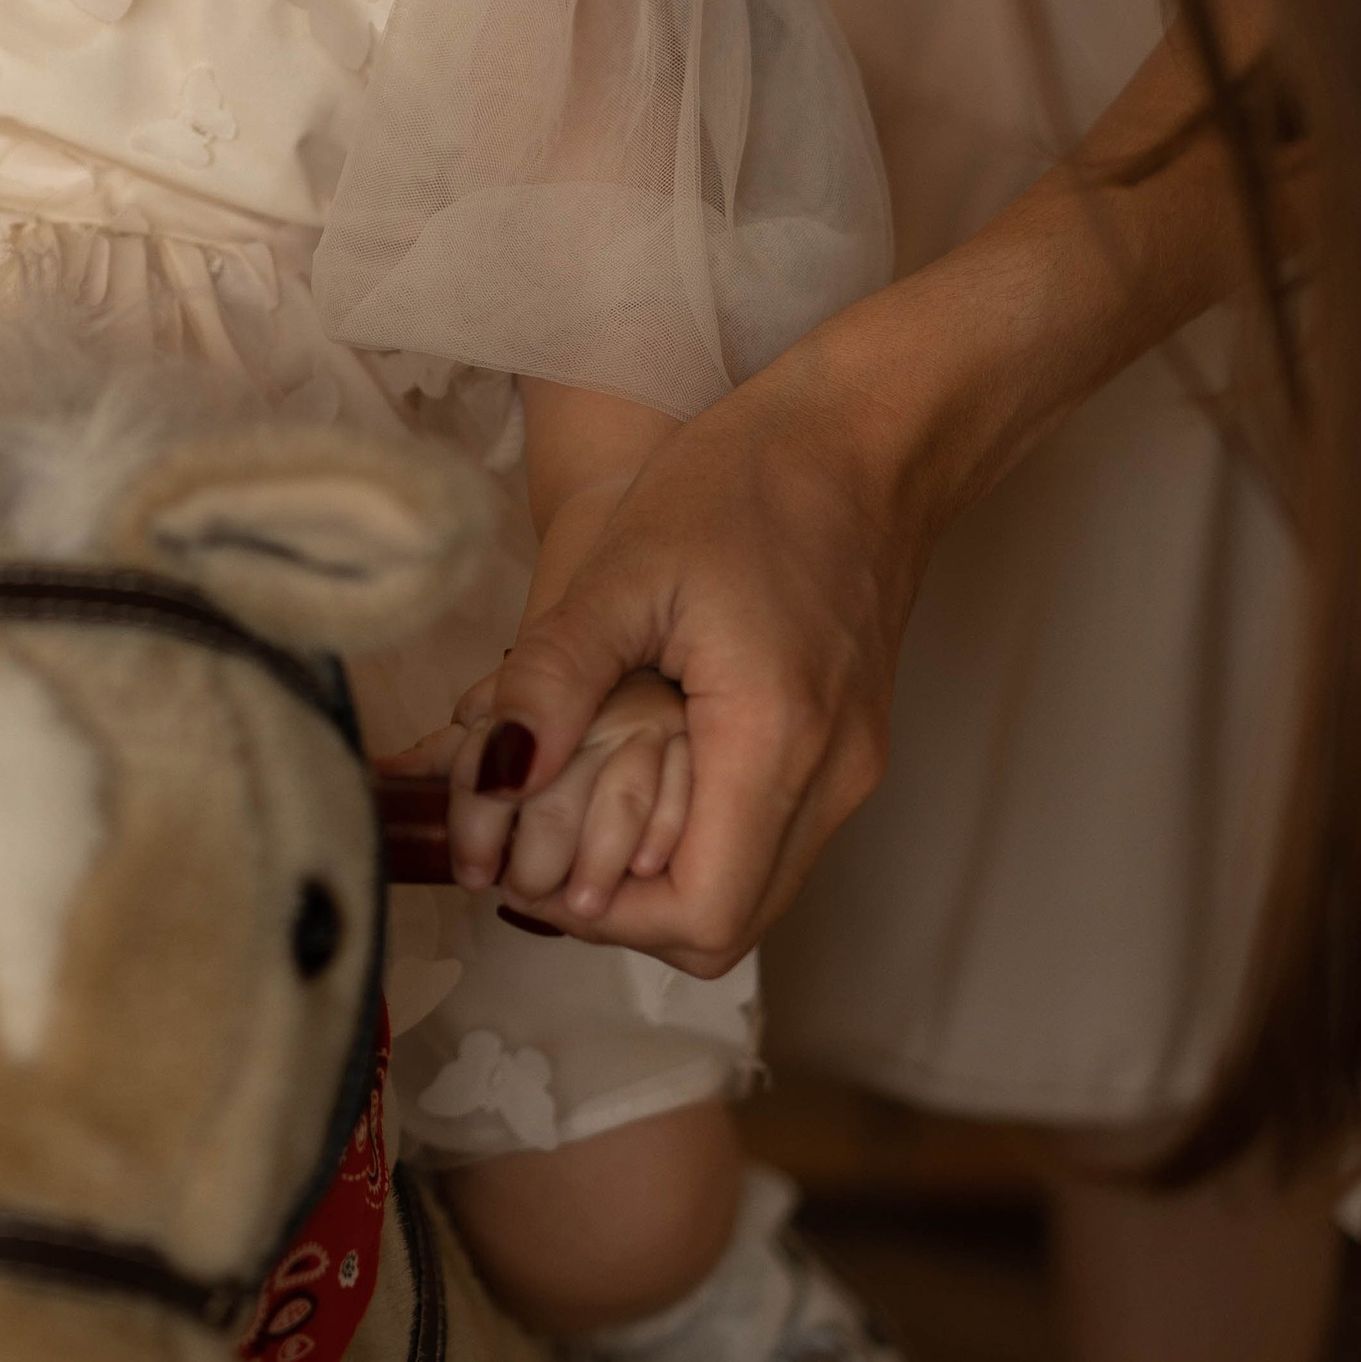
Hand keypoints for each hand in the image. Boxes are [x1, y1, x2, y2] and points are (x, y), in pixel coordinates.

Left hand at [439, 333, 925, 977]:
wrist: (869, 433)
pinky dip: (697, 840)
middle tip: (534, 851)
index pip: (696, 914)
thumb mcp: (622, 568)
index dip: (597, 918)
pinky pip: (770, 842)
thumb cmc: (749, 479)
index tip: (522, 865)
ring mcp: (851, 769)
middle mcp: (833, 778)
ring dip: (655, 879)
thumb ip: (553, 682)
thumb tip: (491, 781)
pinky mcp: (847, 749)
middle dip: (617, 912)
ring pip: (751, 893)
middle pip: (724, 928)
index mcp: (778, 740)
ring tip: (571, 814)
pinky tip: (634, 779)